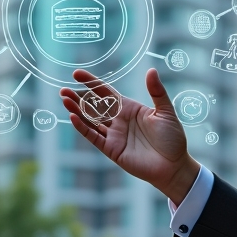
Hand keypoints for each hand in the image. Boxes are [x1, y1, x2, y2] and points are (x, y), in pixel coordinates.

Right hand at [59, 68, 200, 203]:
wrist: (173, 166)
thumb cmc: (173, 138)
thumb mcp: (166, 112)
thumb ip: (157, 92)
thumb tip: (152, 70)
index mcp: (129, 108)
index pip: (106, 93)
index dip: (91, 83)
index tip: (77, 74)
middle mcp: (119, 120)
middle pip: (94, 106)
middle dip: (79, 97)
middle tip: (63, 89)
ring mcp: (114, 135)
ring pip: (91, 120)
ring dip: (77, 110)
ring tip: (64, 99)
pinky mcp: (112, 150)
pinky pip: (94, 137)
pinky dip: (83, 128)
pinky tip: (73, 117)